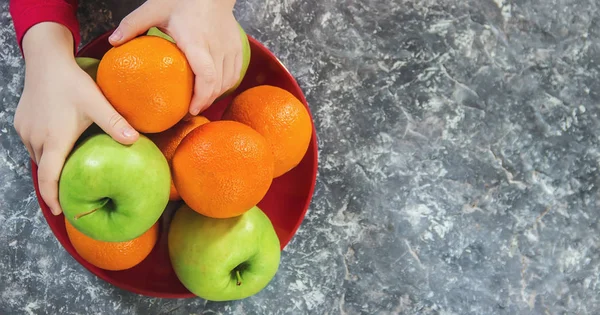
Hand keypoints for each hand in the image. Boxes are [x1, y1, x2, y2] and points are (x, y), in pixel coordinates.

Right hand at [15, 22, 138, 214]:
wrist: (45, 59)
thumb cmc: (72, 82)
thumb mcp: (96, 103)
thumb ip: (114, 122)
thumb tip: (136, 140)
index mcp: (54, 140)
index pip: (49, 178)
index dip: (53, 198)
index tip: (61, 212)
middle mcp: (36, 139)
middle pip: (43, 171)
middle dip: (54, 187)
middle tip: (70, 198)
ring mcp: (25, 130)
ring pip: (36, 157)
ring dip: (49, 168)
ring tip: (65, 178)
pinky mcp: (21, 122)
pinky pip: (32, 144)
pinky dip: (43, 153)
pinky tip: (58, 151)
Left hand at [109, 0, 241, 114]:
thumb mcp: (154, 8)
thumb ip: (132, 25)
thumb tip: (113, 43)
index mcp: (196, 41)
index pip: (206, 75)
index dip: (201, 96)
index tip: (190, 109)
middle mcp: (217, 47)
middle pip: (218, 85)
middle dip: (205, 102)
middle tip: (190, 111)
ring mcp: (230, 48)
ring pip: (228, 81)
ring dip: (215, 95)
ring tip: (200, 102)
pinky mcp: (237, 47)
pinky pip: (235, 74)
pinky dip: (226, 85)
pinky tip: (214, 90)